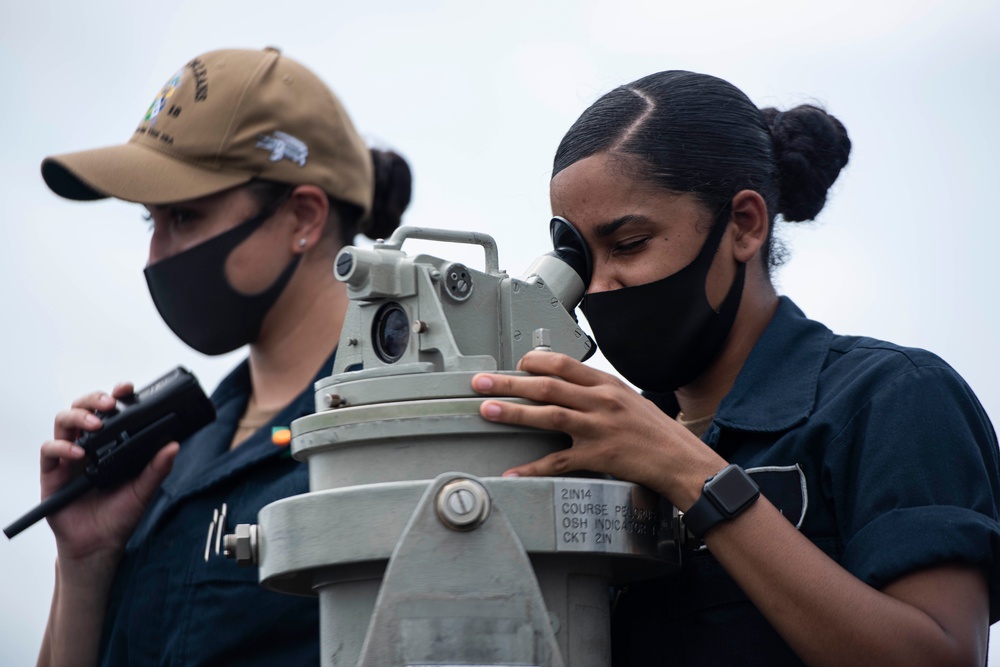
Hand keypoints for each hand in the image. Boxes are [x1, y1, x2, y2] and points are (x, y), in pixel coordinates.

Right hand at [40, 383, 178, 563]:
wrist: (100, 545)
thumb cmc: (121, 515)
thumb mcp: (144, 490)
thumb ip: (157, 468)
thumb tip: (174, 445)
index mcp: (111, 443)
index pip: (110, 410)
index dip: (116, 394)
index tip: (128, 388)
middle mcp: (88, 444)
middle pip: (83, 407)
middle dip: (95, 398)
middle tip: (111, 403)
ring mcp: (68, 457)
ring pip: (63, 421)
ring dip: (78, 416)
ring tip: (95, 425)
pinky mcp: (52, 473)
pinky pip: (49, 451)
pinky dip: (61, 447)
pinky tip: (78, 454)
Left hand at [472, 351, 722, 506]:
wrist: (682, 460)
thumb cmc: (656, 432)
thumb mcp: (629, 400)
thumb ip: (598, 393)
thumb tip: (568, 387)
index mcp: (607, 384)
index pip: (563, 363)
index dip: (533, 362)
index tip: (515, 365)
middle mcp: (601, 402)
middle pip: (547, 386)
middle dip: (509, 383)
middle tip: (481, 382)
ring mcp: (599, 428)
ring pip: (548, 415)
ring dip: (514, 412)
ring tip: (487, 410)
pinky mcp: (599, 457)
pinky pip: (558, 462)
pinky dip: (533, 467)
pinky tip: (513, 471)